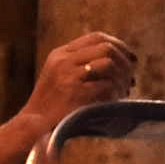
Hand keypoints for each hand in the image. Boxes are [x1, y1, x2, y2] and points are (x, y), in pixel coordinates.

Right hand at [18, 29, 136, 131]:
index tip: (131, 58)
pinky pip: (106, 85)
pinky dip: (116, 92)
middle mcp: (63, 60)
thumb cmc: (53, 105)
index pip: (96, 37)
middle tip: (131, 78)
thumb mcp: (61, 76)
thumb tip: (123, 60)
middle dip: (124, 62)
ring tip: (124, 90)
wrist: (34, 126)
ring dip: (122, 77)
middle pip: (106, 47)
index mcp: (60, 54)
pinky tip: (116, 101)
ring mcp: (68, 75)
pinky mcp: (74, 92)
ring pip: (108, 63)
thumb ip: (83, 64)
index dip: (119, 45)